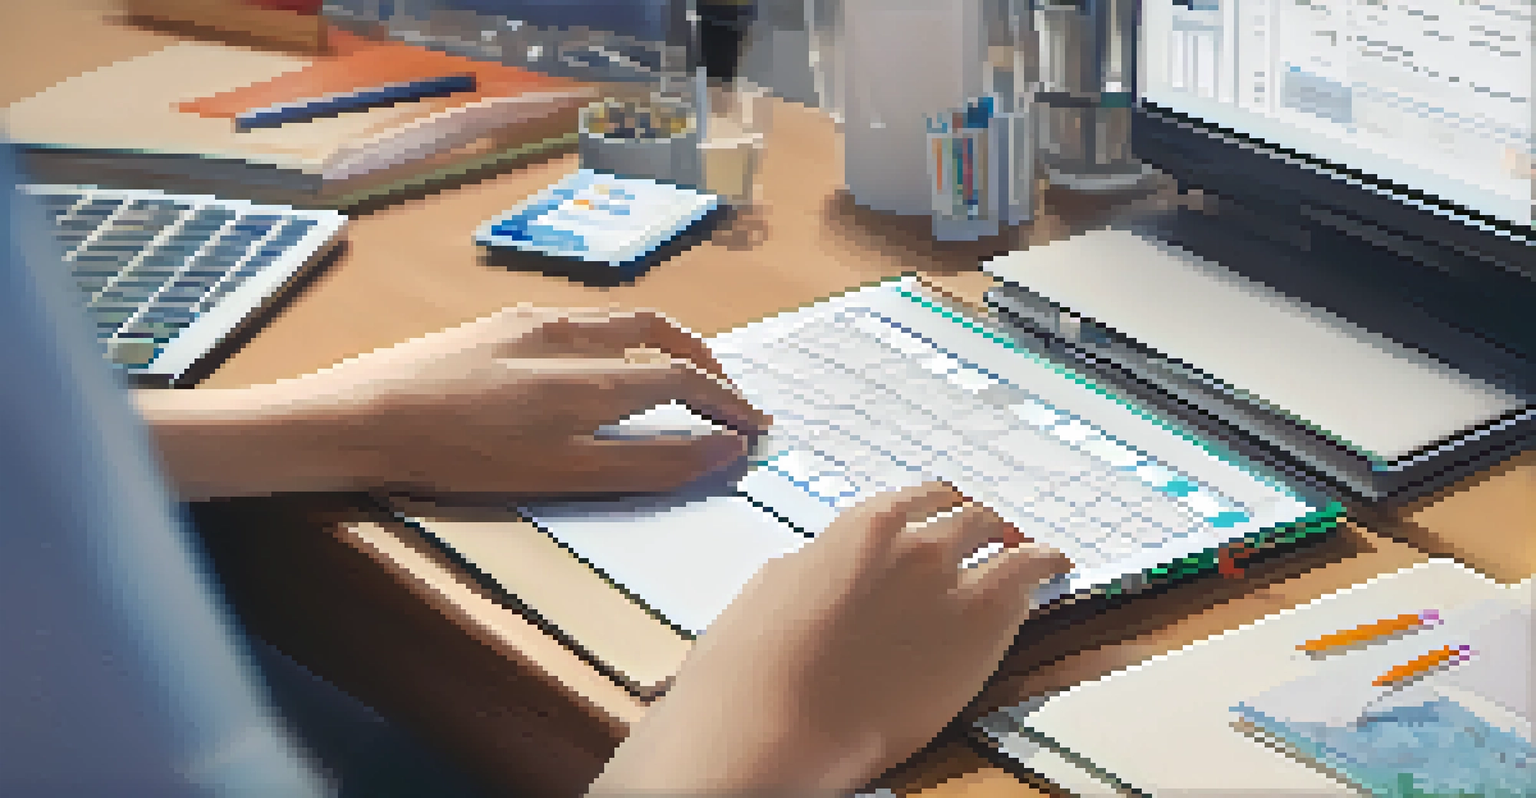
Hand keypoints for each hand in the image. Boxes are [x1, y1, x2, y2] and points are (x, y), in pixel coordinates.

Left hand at [308, 305, 770, 495]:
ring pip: (618, 321)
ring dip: (660, 344)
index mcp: (594, 378)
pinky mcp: (495, 323)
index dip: (729, 404)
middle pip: (661, 333)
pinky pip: (576, 321)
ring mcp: (531, 322)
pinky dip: (613, 339)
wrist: (361, 417)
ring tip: (671, 373)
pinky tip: (593, 364)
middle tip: (727, 394)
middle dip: (705, 362)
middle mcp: (572, 336)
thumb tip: (726, 449)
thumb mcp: (564, 475)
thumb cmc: (461, 459)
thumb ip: (651, 463)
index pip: (686, 380)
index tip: (756, 426)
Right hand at [588, 482, 1072, 793]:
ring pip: (1005, 539)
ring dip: (1017, 544)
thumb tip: (820, 568)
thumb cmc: (751, 669)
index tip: (946, 521)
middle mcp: (911, 541)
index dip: (937, 512)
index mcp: (856, 527)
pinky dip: (1048, 566)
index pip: (917, 501)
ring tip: (1034, 554)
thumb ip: (814, 570)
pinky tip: (1057, 568)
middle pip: (967, 517)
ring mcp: (951, 580)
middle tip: (991, 541)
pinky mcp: (983, 628)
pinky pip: (1033, 577)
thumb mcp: (770, 593)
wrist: (775, 724)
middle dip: (980, 528)